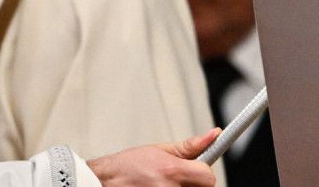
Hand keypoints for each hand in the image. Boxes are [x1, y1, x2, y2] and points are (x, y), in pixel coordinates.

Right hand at [87, 129, 219, 186]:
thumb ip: (191, 146)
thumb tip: (214, 135)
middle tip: (178, 177)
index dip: (205, 172)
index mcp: (172, 171)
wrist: (104, 181)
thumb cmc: (128, 166)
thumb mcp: (161, 150)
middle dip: (194, 182)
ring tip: (165, 182)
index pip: (208, 178)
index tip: (198, 169)